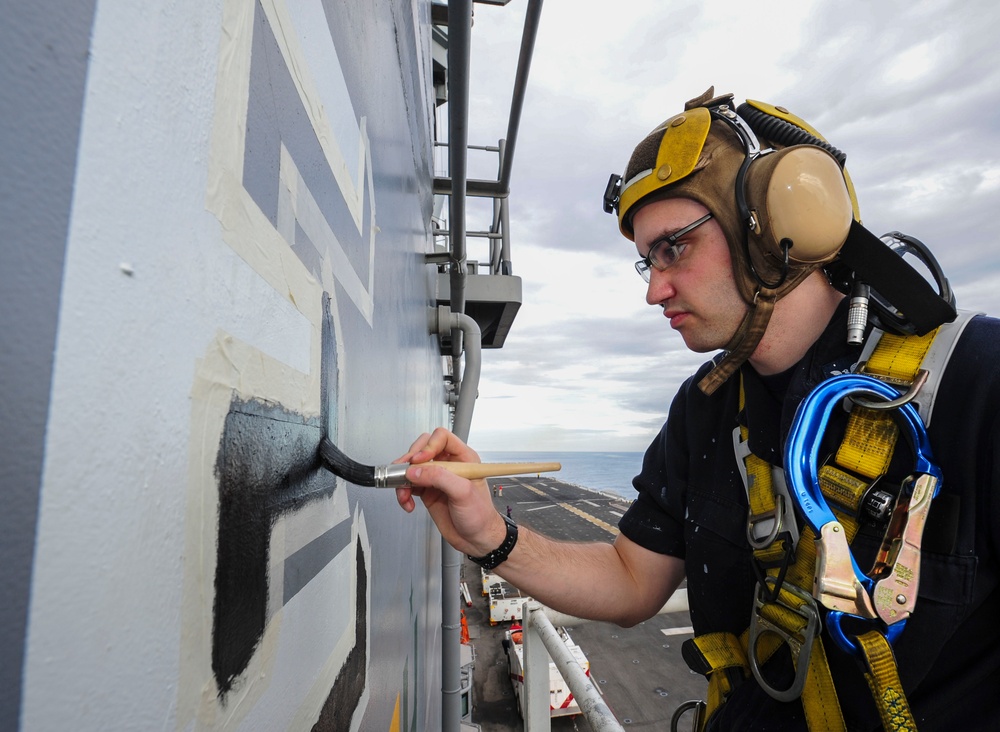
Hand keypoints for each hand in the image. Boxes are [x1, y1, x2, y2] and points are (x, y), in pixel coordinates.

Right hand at [394, 427, 505, 556]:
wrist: (476, 539)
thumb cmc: (480, 516)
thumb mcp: (463, 493)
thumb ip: (439, 478)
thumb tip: (415, 470)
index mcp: (463, 458)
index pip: (442, 438)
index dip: (428, 446)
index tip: (420, 460)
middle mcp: (449, 465)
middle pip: (422, 449)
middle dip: (410, 460)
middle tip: (405, 472)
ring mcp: (436, 478)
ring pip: (412, 467)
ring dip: (402, 479)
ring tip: (404, 493)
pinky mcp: (427, 491)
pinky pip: (408, 485)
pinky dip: (403, 493)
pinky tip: (408, 503)